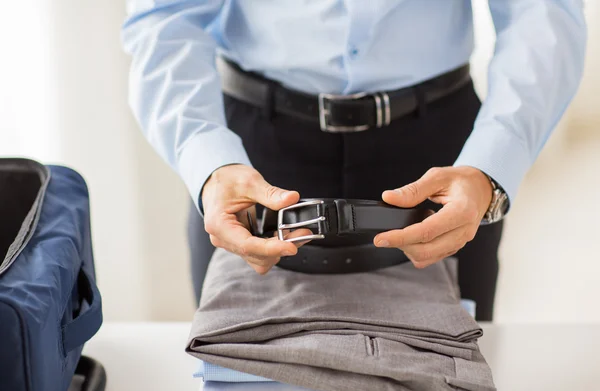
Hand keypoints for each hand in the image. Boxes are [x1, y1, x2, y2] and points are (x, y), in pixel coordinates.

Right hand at [202, 165, 310, 273]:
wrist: (216, 181)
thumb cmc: (227, 180)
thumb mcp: (249, 181)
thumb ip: (270, 193)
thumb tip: (291, 199)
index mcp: (219, 224)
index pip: (247, 245)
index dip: (272, 248)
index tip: (292, 246)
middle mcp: (223, 239)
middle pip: (255, 255)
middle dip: (280, 247)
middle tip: (303, 233)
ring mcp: (231, 243)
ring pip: (259, 259)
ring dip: (279, 250)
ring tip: (296, 234)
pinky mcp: (240, 243)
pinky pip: (259, 253)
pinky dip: (274, 247)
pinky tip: (285, 235)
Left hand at [374, 166, 492, 268]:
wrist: (480, 189)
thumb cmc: (461, 181)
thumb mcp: (438, 177)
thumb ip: (413, 189)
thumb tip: (389, 198)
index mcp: (462, 212)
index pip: (427, 231)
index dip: (400, 237)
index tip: (380, 239)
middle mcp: (463, 231)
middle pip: (427, 250)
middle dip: (401, 246)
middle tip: (383, 237)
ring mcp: (460, 242)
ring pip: (428, 258)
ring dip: (408, 250)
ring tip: (399, 234)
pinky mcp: (455, 247)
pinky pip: (433, 257)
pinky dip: (417, 251)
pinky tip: (412, 236)